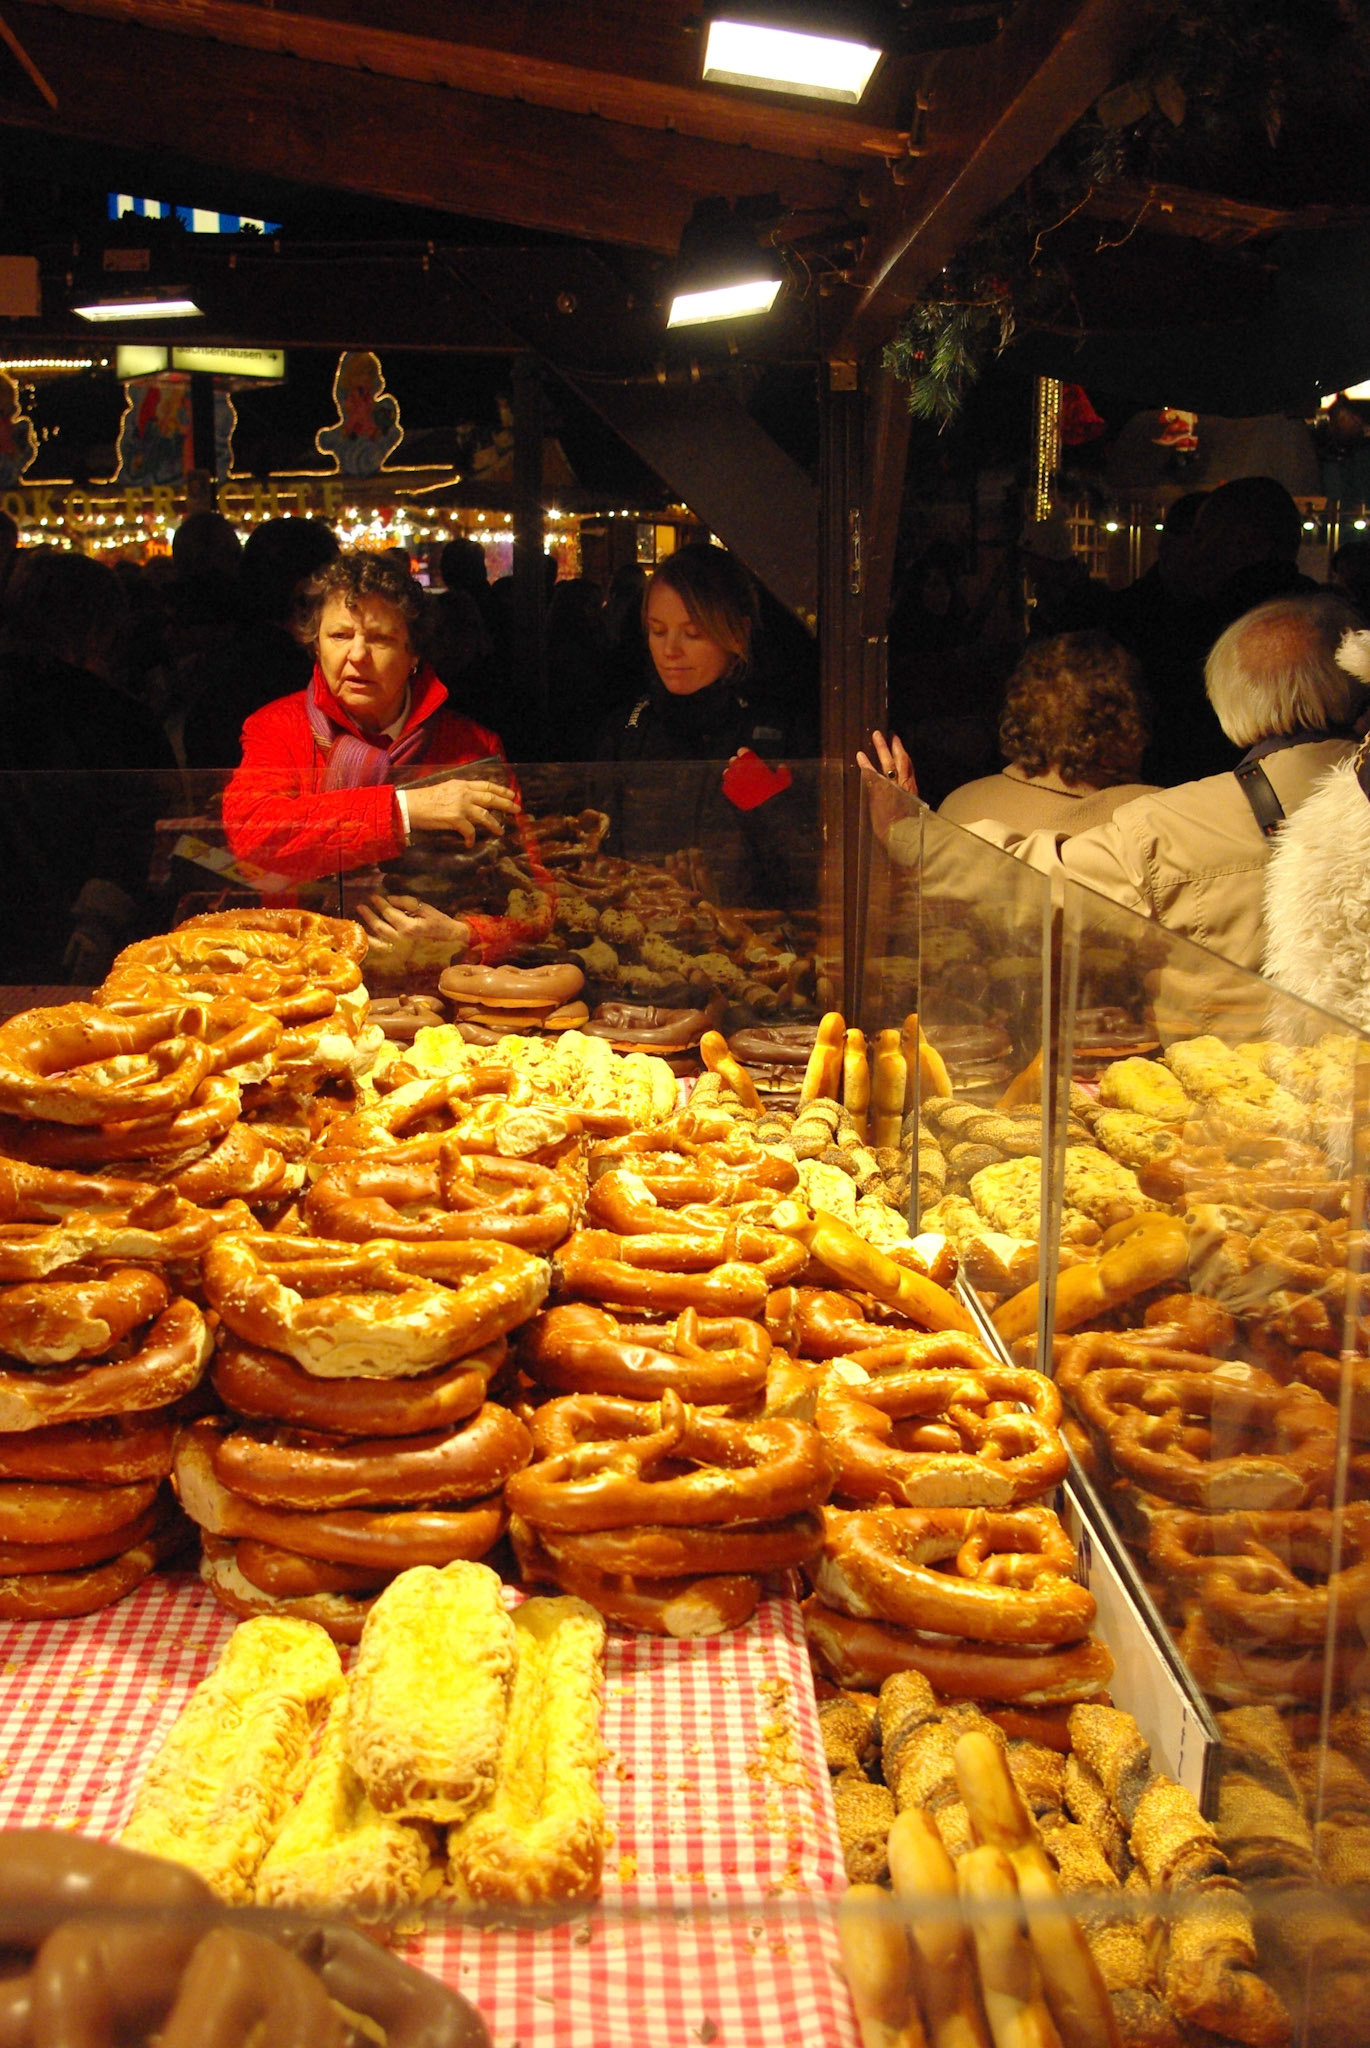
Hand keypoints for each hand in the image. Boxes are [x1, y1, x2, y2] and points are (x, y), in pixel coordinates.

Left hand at [357, 894, 470, 975]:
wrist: (452, 942)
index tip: (373, 896)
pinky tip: (367, 939)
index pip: (389, 912)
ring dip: (367, 930)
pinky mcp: (402, 956)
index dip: (380, 903)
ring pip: (378, 940)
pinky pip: (384, 950)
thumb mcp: (426, 909)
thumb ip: (407, 902)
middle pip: (379, 926)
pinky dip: (374, 945)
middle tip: (360, 906)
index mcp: (409, 927)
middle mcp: (402, 940)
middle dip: (368, 915)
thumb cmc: (440, 923)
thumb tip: (389, 898)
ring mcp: (401, 950)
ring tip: (359, 922)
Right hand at [404, 777, 518, 845]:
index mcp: (462, 785)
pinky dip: (471, 838)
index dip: (501, 789)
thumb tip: (472, 800)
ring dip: (495, 824)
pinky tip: (470, 843)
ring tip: (501, 831)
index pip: (486, 785)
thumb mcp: (445, 789)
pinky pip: (470, 831)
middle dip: (506, 804)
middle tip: (517, 809)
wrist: (409, 805)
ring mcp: (461, 806)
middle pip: (491, 798)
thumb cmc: (424, 799)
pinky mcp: (455, 819)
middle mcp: (464, 793)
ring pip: (485, 815)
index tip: (511, 793)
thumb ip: (460, 792)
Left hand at [856, 730, 918, 848]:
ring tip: (877, 735)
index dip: (905, 757)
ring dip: (882, 748)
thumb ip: (907, 804)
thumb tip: (905, 804)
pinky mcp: (880, 790)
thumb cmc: (907, 831)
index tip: (901, 747)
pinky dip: (866, 764)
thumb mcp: (911, 814)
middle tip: (890, 734)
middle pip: (902, 761)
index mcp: (912, 792)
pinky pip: (872, 773)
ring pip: (889, 763)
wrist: (902, 837)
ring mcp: (892, 786)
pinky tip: (860, 755)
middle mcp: (905, 786)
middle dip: (896, 747)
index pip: (910, 770)